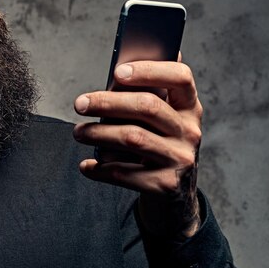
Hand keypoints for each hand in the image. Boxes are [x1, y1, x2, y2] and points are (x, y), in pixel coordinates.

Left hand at [73, 60, 202, 239]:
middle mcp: (190, 131)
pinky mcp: (166, 185)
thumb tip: (117, 74)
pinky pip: (126, 172)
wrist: (174, 196)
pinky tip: (86, 166)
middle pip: (148, 107)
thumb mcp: (159, 121)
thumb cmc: (157, 145)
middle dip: (108, 102)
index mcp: (189, 107)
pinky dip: (100, 169)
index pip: (180, 77)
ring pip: (133, 138)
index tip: (117, 72)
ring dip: (99, 133)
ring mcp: (180, 159)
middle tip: (80, 104)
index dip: (149, 71)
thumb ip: (143, 96)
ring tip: (78, 132)